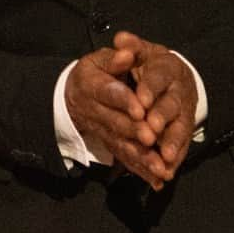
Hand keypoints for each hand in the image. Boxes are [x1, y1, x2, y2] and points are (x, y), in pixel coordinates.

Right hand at [64, 44, 168, 188]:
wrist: (73, 95)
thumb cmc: (94, 72)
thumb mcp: (100, 58)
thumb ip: (116, 56)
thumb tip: (126, 52)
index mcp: (91, 84)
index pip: (108, 92)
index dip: (124, 101)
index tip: (141, 109)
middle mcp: (94, 110)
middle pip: (115, 122)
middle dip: (135, 132)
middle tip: (152, 138)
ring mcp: (102, 130)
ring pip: (121, 145)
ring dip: (141, 158)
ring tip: (160, 168)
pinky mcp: (110, 143)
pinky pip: (124, 157)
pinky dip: (141, 170)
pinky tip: (157, 180)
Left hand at [114, 31, 196, 177]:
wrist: (172, 75)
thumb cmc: (148, 61)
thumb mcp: (139, 50)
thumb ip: (130, 46)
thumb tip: (121, 39)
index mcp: (167, 67)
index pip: (159, 77)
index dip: (150, 88)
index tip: (141, 100)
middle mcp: (180, 90)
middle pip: (172, 105)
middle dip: (162, 118)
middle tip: (151, 130)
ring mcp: (185, 111)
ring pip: (180, 128)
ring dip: (172, 143)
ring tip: (165, 158)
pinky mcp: (184, 128)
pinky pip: (182, 144)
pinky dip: (175, 157)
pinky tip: (167, 171)